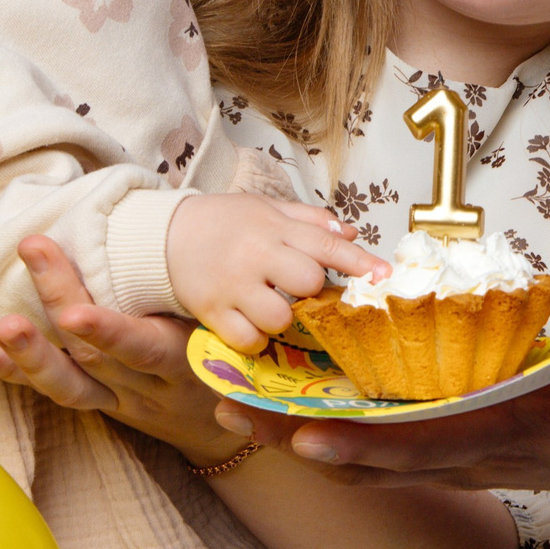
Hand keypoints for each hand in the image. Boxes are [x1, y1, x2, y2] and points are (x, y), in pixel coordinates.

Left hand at [0, 236, 249, 463]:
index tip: (73, 312)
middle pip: (96, 353)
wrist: (229, 429)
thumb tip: (207, 228)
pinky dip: (15, 374)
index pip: (143, 348)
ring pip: (69, 383)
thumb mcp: (242, 334)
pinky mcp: (101, 409)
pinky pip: (58, 394)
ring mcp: (121, 400)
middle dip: (60, 298)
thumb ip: (223, 298)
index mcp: (187, 361)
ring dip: (27, 354)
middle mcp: (149, 386)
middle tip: (36, 249)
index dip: (108, 334)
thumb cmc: (237, 359)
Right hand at [166, 193, 382, 351]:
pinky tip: (250, 323)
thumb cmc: (224, 223)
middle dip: (312, 290)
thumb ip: (311, 221)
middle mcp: (256, 255)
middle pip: (307, 282)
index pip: (327, 244)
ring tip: (272, 306)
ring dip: (284, 319)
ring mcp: (232, 286)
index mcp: (274, 227)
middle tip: (299, 288)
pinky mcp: (211, 312)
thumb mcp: (267, 209)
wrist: (164, 236)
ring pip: (279, 317)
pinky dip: (255, 338)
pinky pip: (247, 339)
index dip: (360, 262)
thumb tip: (352, 232)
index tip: (384, 276)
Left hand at [217, 332, 549, 508]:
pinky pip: (374, 449)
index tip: (306, 435)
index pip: (421, 447)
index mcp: (501, 436)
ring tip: (232, 408)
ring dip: (296, 437)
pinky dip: (326, 435)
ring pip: (360, 457)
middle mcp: (463, 455)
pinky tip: (284, 413)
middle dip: (298, 438)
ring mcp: (450, 457)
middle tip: (230, 412)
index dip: (363, 445)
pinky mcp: (444, 449)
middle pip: (368, 457)